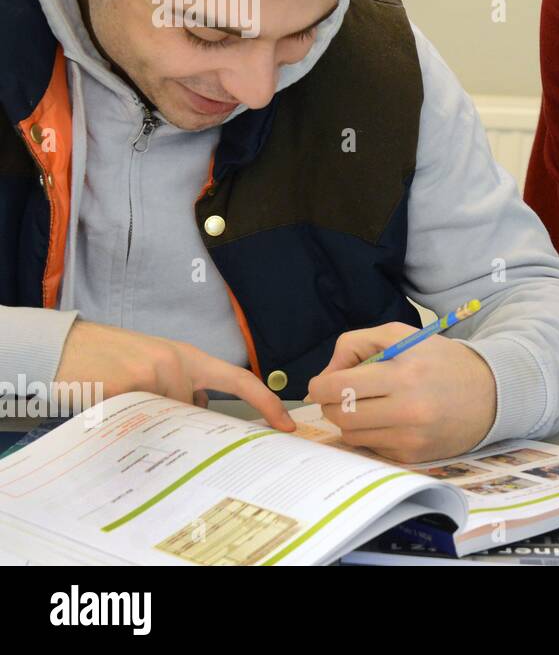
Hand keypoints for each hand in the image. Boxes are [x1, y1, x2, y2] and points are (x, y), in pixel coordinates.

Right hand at [53, 319, 294, 430]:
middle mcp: (178, 363)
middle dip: (180, 425)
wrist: (57, 347)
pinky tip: (107, 403)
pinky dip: (125, 424)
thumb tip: (203, 410)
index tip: (286, 425)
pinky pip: (140, 423)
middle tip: (149, 415)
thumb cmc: (104, 361)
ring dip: (147, 423)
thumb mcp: (153, 365)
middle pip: (197, 414)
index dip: (266, 403)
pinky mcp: (129, 386)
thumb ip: (182, 385)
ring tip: (119, 398)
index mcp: (187, 357)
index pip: (239, 380)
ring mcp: (155, 373)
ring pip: (169, 422)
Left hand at [307, 322, 496, 462]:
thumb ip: (357, 343)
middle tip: (342, 393)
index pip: (338, 387)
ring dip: (348, 420)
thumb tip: (326, 374)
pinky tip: (386, 420)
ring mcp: (410, 438)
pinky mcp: (412, 456)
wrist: (490, 394)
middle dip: (332, 402)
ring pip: (351, 434)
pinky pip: (371, 448)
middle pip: (339, 414)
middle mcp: (407, 410)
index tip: (323, 382)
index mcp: (404, 374)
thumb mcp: (403, 334)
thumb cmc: (441, 361)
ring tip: (365, 405)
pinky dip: (370, 434)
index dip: (320, 384)